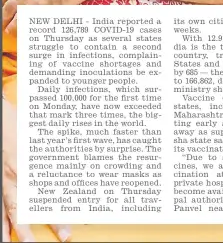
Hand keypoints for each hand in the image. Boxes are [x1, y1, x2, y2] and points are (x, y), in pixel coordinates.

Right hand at [2, 98, 70, 241]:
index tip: (81, 211)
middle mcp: (19, 176)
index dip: (67, 199)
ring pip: (13, 212)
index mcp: (33, 163)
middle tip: (66, 235)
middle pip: (37, 203)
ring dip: (22, 231)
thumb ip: (58, 148)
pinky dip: (2, 226)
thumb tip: (81, 157)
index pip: (55, 185)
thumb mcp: (42, 134)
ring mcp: (5, 183)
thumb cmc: (19, 124)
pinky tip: (5, 238)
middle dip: (52, 221)